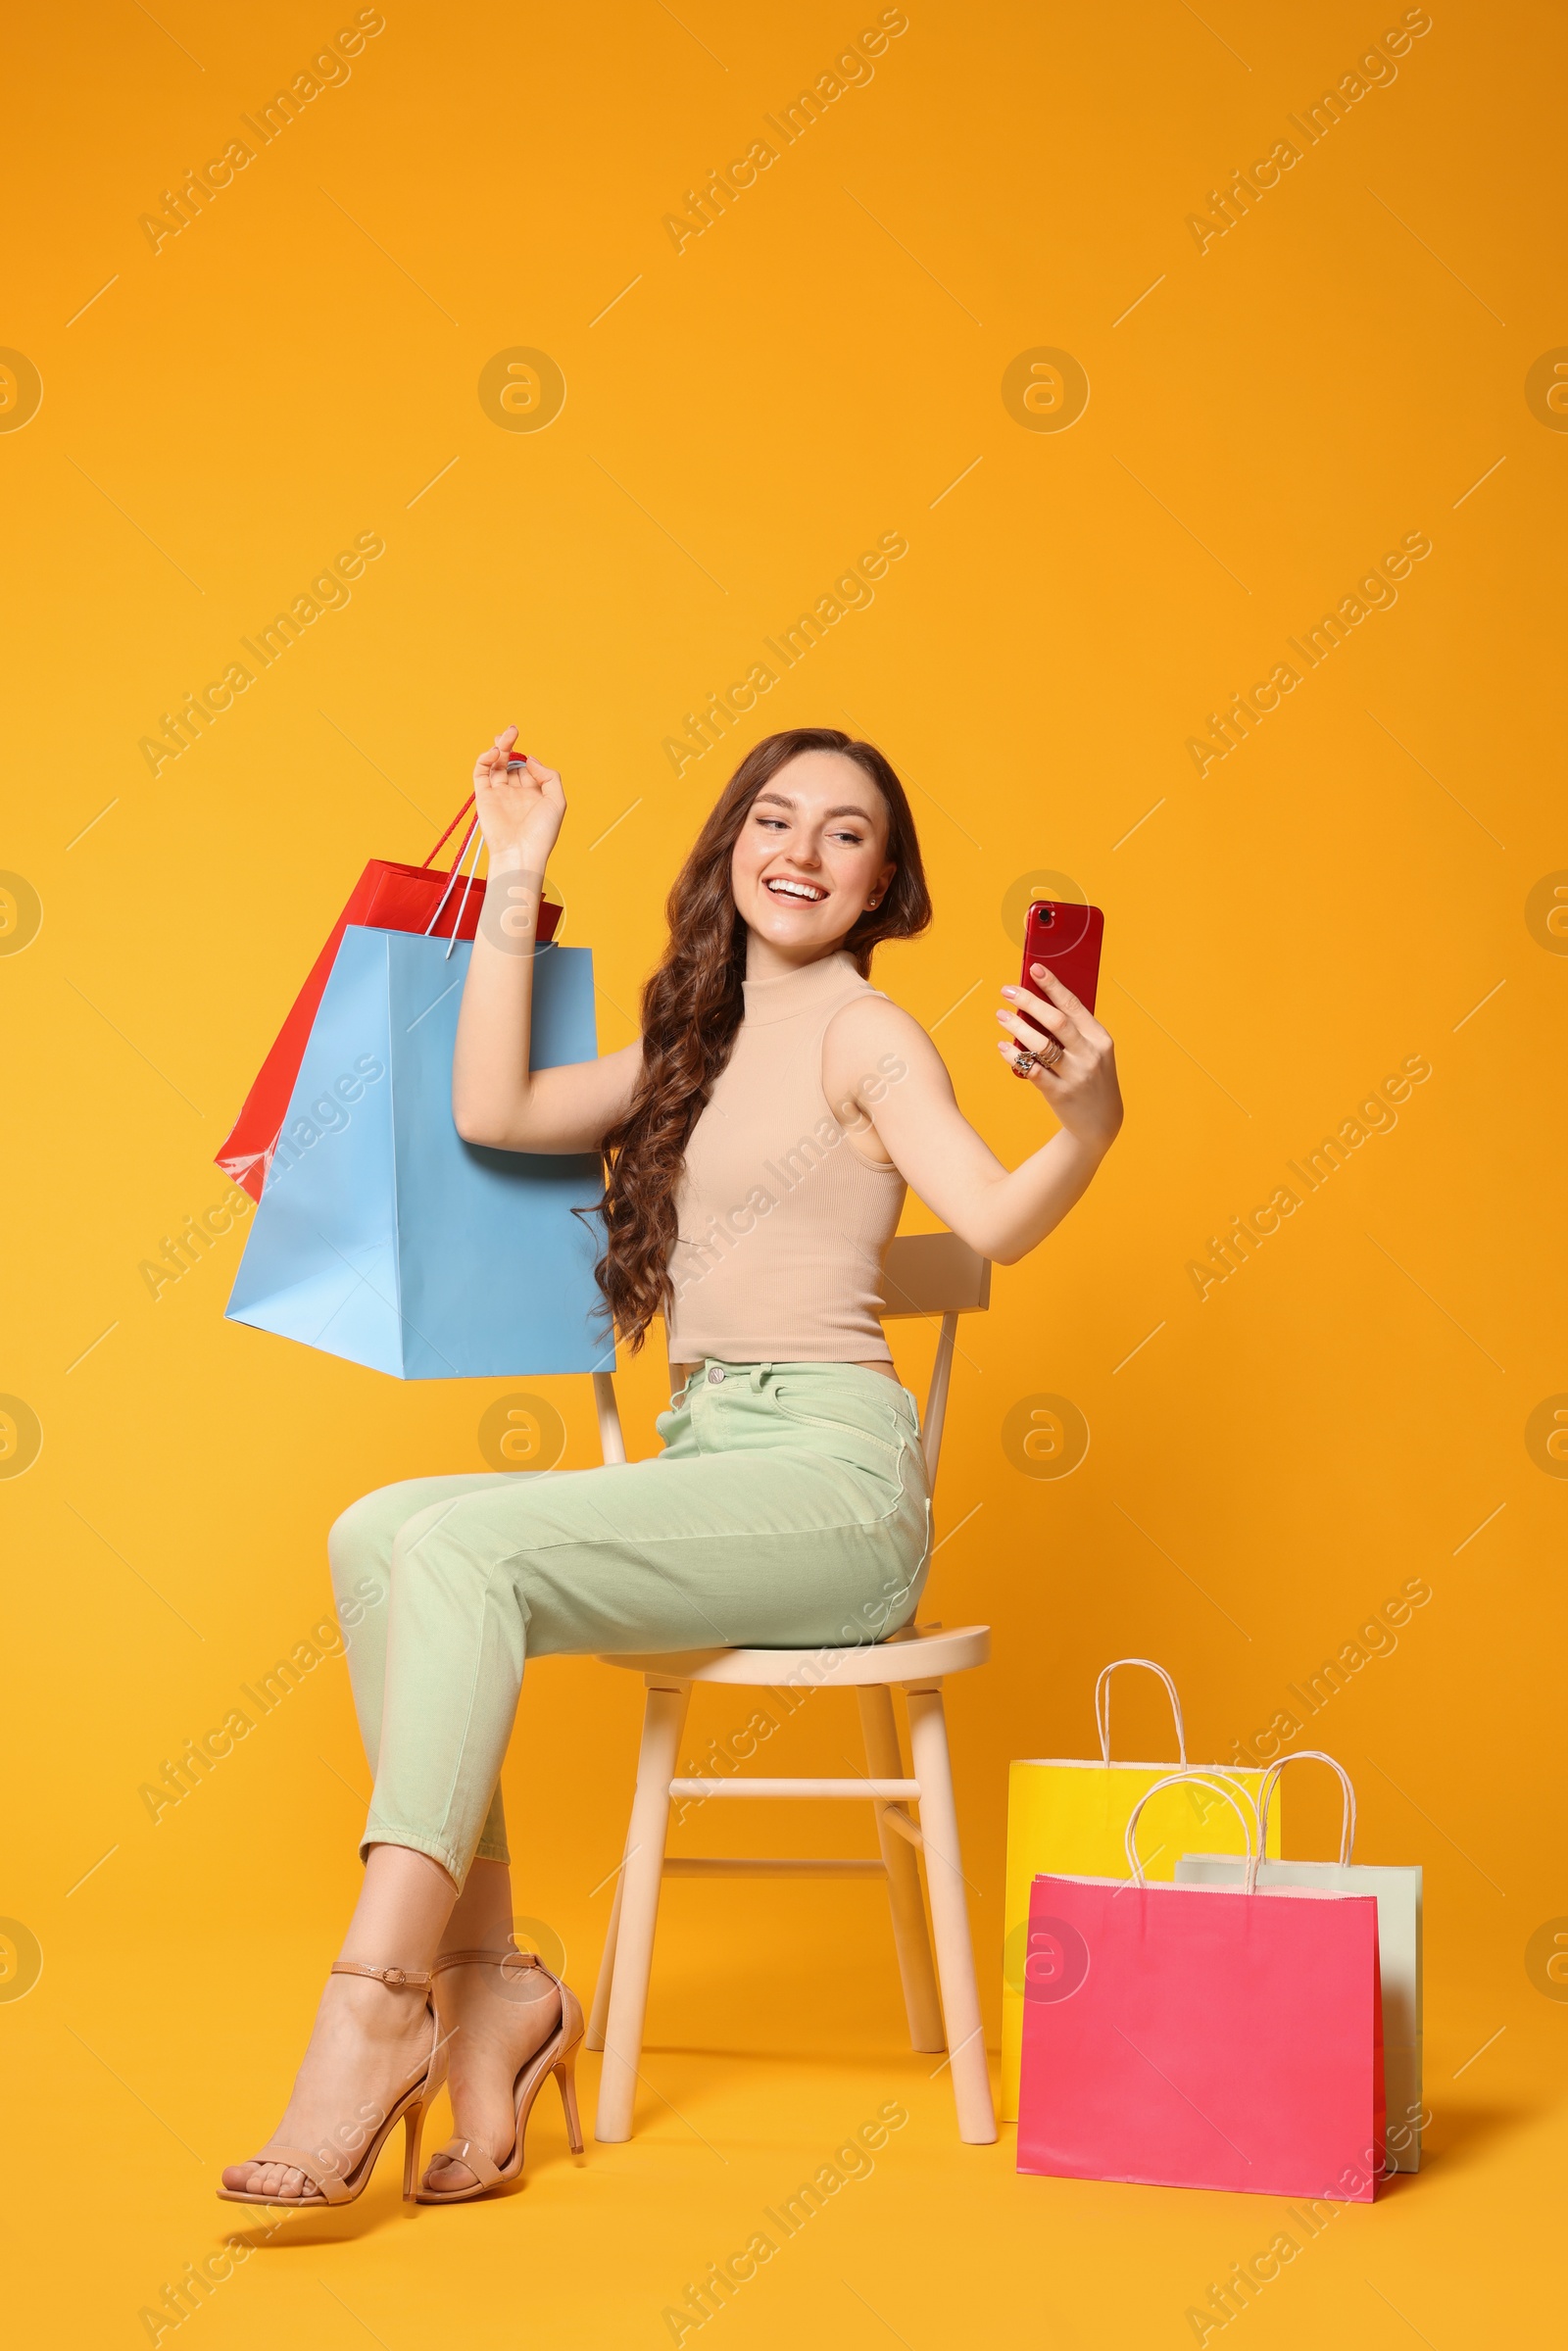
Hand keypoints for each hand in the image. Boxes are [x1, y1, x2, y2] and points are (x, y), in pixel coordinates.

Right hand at [472, 726, 565, 872]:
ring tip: (503, 736)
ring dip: (498, 747)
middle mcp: (515, 793)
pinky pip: (481, 773)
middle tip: (512, 730)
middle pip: (509, 763)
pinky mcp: (483, 796)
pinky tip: (493, 752)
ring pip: (495, 764)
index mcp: (533, 795)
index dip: (528, 760)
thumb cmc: (541, 833)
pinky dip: (484, 760)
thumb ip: (549, 776)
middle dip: (509, 745)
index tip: (531, 762)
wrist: (520, 854)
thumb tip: (530, 759)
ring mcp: (498, 794)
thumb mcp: (557, 801)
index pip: (528, 769)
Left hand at [997, 962, 1122, 1152]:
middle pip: (1056, 1021)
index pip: (1074, 1005)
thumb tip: (1039, 1004)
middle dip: (1029, 1002)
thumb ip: (1075, 1032)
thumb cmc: (1092, 1080)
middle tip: (1007, 990)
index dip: (1053, 985)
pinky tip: (1003, 1047)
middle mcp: (1090, 1054)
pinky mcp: (1060, 1094)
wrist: (1102, 1124)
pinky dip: (1015, 1056)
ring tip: (1001, 1016)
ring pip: (1042, 1045)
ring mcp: (1076, 1075)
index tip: (1034, 968)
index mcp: (1100, 1038)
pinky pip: (1033, 1071)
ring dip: (1017, 1027)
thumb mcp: (1094, 1053)